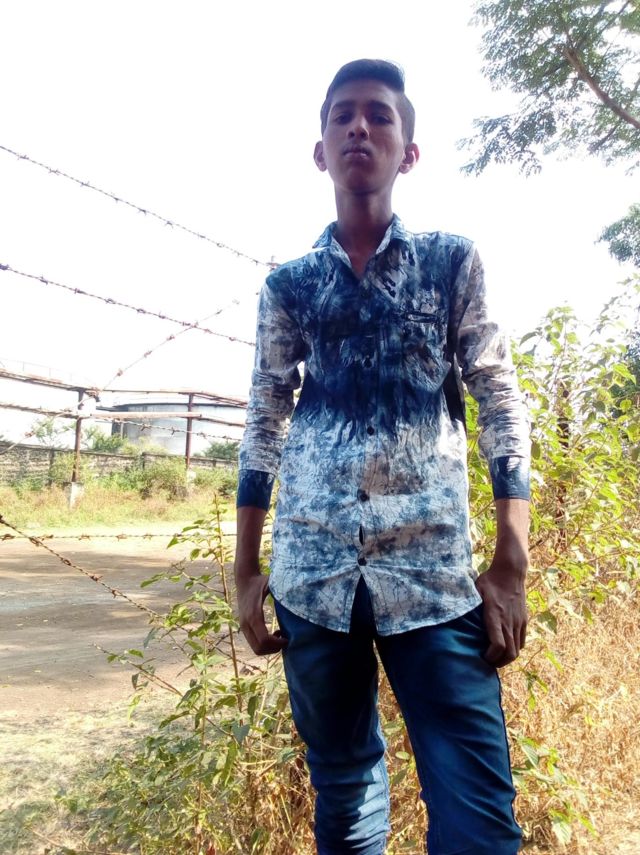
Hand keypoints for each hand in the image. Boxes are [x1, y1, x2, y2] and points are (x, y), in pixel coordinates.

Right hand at [236, 571, 286, 655]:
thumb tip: (301, 593)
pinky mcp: (244, 627)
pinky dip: (265, 645)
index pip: (263, 639)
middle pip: (259, 648)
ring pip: (256, 649)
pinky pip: (254, 644)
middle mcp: (246, 623)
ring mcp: (243, 626)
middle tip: (286, 640)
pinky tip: (275, 634)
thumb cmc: (261, 581)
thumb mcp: (272, 583)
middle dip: (274, 648)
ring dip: (269, 648)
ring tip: (281, 637)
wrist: (244, 579)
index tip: (288, 638)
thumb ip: (283, 590)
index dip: (277, 643)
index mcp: (254, 615)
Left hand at [475, 539, 527, 667]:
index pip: (498, 645)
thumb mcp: (475, 589)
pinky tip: (506, 646)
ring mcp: (518, 622)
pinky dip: (515, 648)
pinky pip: (522, 641)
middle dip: (499, 663)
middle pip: (510, 653)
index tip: (482, 657)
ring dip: (507, 657)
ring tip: (496, 658)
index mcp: (495, 615)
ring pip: (517, 650)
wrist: (511, 572)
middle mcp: (509, 621)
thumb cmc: (490, 580)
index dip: (491, 657)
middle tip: (487, 663)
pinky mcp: (524, 620)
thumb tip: (450, 610)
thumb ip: (467, 602)